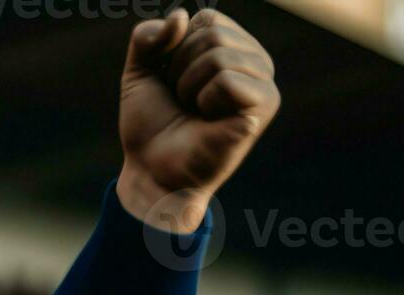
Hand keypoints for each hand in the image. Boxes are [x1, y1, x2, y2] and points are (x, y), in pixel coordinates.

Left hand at [116, 9, 279, 232]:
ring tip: (193, 112)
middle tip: (182, 101)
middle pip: (212, 32)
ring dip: (188, 87)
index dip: (173, 51)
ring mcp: (264, 83)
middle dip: (179, 69)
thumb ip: (148, 37)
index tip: (172, 83)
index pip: (206, 19)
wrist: (152, 170)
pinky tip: (207, 120)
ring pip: (218, 54)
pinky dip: (203, 100)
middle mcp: (256, 62)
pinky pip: (226, 79)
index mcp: (233, 49)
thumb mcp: (139, 72)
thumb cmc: (151, 125)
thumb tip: (181, 15)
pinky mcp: (264, 106)